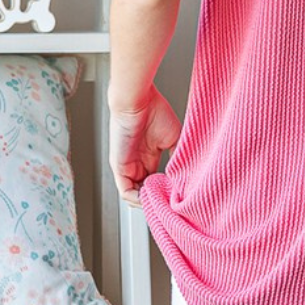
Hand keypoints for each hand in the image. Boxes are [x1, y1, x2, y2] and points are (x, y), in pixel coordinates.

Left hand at [108, 84, 181, 207]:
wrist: (139, 101)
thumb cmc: (155, 111)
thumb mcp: (174, 138)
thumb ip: (178, 158)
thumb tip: (184, 177)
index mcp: (150, 156)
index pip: (156, 182)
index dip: (166, 191)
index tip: (178, 196)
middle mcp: (138, 163)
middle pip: (146, 192)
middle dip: (158, 200)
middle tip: (171, 204)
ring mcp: (128, 166)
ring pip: (135, 196)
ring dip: (148, 202)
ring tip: (162, 201)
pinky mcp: (119, 167)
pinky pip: (126, 192)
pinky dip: (138, 199)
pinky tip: (150, 197)